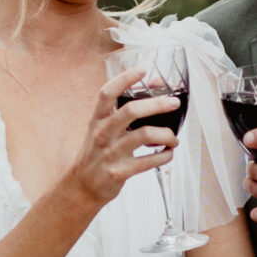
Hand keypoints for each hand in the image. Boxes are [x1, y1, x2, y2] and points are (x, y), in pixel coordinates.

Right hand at [74, 67, 177, 207]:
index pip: (107, 93)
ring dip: (166, 135)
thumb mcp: (103, 128)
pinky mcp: (119, 172)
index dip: (125, 78)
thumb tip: (154, 87)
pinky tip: (168, 153)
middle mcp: (103, 133)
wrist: (82, 185)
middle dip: (157, 104)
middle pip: (131, 110)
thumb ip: (124, 109)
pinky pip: (149, 161)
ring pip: (144, 135)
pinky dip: (164, 156)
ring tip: (173, 138)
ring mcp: (110, 153)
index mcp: (98, 119)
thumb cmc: (98, 152)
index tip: (143, 70)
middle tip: (174, 103)